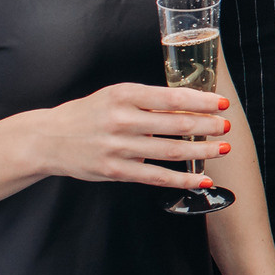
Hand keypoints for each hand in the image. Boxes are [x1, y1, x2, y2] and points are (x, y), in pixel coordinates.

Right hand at [28, 83, 230, 189]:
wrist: (48, 139)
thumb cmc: (89, 114)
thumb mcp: (115, 95)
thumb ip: (148, 100)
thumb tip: (191, 105)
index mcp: (124, 94)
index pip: (173, 97)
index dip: (202, 101)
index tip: (222, 103)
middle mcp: (122, 119)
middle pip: (177, 124)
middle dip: (208, 126)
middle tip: (227, 126)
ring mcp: (118, 147)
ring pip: (171, 151)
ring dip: (203, 151)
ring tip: (222, 149)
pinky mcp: (116, 171)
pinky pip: (157, 177)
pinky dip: (184, 179)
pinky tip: (202, 179)